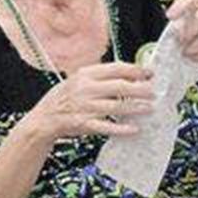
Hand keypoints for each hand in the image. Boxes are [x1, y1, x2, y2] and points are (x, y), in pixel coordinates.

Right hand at [29, 60, 152, 140]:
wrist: (43, 118)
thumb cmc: (65, 98)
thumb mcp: (78, 80)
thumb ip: (100, 77)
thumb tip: (129, 75)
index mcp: (85, 74)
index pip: (116, 68)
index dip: (136, 70)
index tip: (150, 73)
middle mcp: (85, 88)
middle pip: (119, 86)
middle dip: (140, 89)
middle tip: (154, 92)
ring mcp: (84, 106)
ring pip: (116, 106)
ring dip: (136, 108)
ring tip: (150, 108)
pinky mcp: (83, 123)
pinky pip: (106, 126)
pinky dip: (121, 128)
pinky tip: (134, 129)